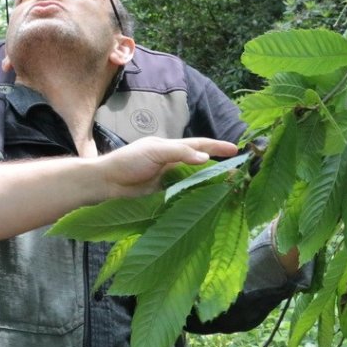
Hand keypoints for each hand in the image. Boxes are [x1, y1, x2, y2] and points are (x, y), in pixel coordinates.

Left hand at [98, 137, 238, 197]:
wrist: (107, 183)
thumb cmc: (128, 161)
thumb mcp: (155, 151)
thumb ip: (180, 153)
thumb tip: (205, 158)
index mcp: (171, 148)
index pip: (200, 145)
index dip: (217, 147)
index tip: (236, 149)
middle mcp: (173, 163)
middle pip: (201, 164)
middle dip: (219, 167)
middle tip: (238, 173)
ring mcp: (169, 180)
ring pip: (195, 181)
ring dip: (210, 183)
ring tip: (228, 188)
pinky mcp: (165, 195)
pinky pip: (185, 194)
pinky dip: (197, 196)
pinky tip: (207, 201)